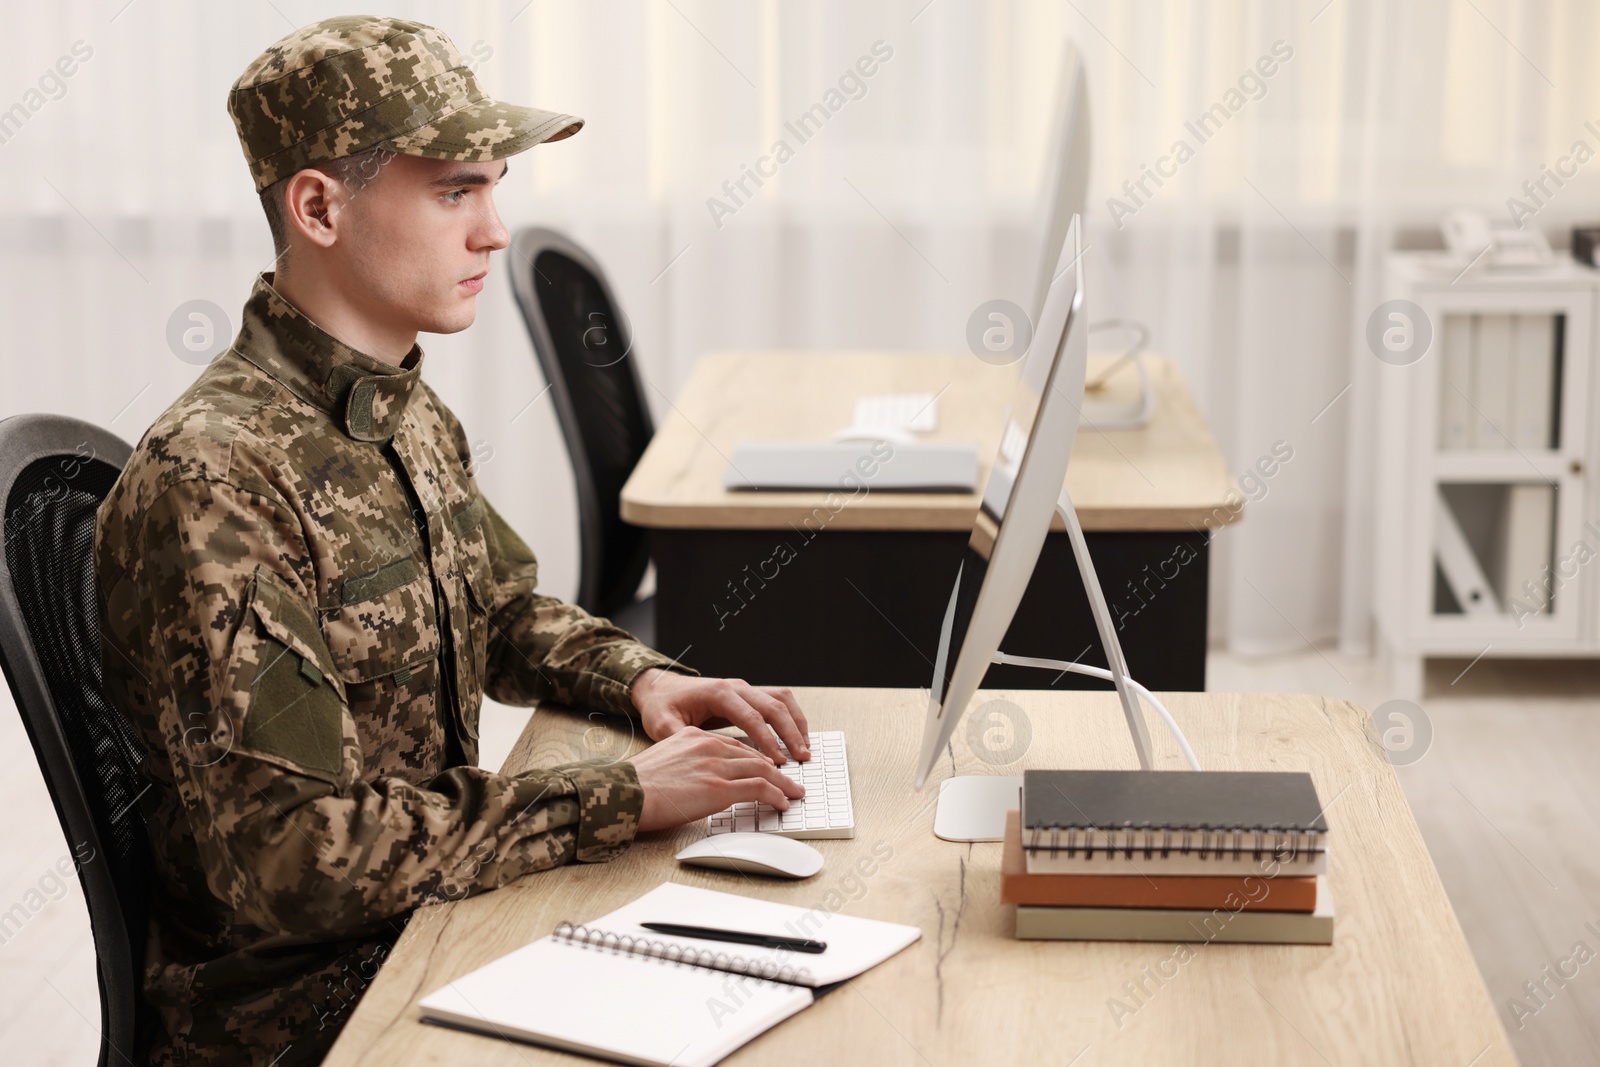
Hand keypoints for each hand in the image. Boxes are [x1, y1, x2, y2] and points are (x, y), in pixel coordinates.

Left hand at [629, 669, 810, 764]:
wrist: (661, 687)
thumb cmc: (663, 705)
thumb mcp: (663, 724)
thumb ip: (681, 739)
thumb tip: (698, 757)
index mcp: (718, 693)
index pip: (751, 716)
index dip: (767, 740)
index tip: (778, 761)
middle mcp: (736, 687)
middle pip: (773, 706)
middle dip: (790, 733)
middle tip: (801, 758)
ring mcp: (744, 688)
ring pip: (781, 699)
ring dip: (796, 723)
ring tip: (806, 748)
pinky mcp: (748, 694)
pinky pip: (778, 701)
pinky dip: (791, 716)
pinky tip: (797, 736)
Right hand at [630, 727, 806, 832]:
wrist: (622, 794)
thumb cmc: (634, 786)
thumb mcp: (661, 761)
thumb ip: (684, 764)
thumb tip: (694, 781)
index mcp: (693, 737)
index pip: (734, 745)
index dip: (755, 758)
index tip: (766, 768)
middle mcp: (708, 746)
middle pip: (753, 755)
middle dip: (775, 769)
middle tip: (789, 780)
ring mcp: (715, 766)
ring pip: (763, 770)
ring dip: (783, 784)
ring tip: (794, 793)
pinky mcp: (719, 788)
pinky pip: (759, 788)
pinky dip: (776, 795)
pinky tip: (781, 803)